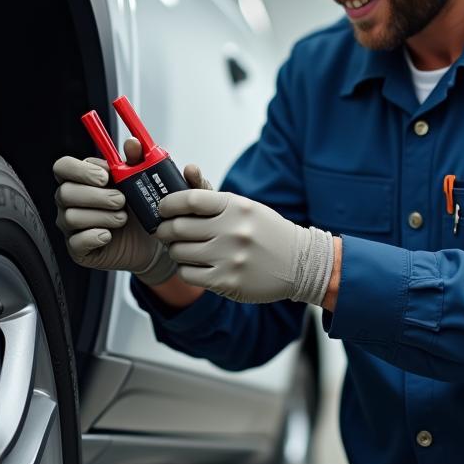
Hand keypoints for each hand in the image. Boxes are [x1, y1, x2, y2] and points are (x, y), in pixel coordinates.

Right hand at [53, 138, 174, 283]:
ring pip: (71, 217)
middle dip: (96, 196)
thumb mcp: (142, 181)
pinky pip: (76, 242)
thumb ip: (136, 160)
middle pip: (64, 193)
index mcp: (81, 179)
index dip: (80, 170)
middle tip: (121, 201)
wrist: (150, 240)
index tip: (105, 176)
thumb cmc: (140, 206)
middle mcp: (70, 201)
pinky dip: (95, 237)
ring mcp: (70, 225)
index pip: (63, 167)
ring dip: (102, 216)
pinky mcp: (77, 248)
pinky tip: (110, 235)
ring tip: (122, 218)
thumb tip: (132, 143)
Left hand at [155, 189, 333, 304]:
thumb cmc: (267, 232)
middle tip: (165, 231)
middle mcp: (232, 231)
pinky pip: (188, 275)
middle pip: (178, 227)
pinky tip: (195, 266)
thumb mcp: (245, 208)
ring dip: (175, 250)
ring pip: (179, 252)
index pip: (189, 199)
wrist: (300, 263)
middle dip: (165, 230)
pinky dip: (186, 269)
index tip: (162, 208)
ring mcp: (229, 258)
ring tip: (183, 249)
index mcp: (235, 207)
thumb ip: (213, 200)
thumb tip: (182, 182)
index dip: (168, 204)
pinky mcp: (226, 282)